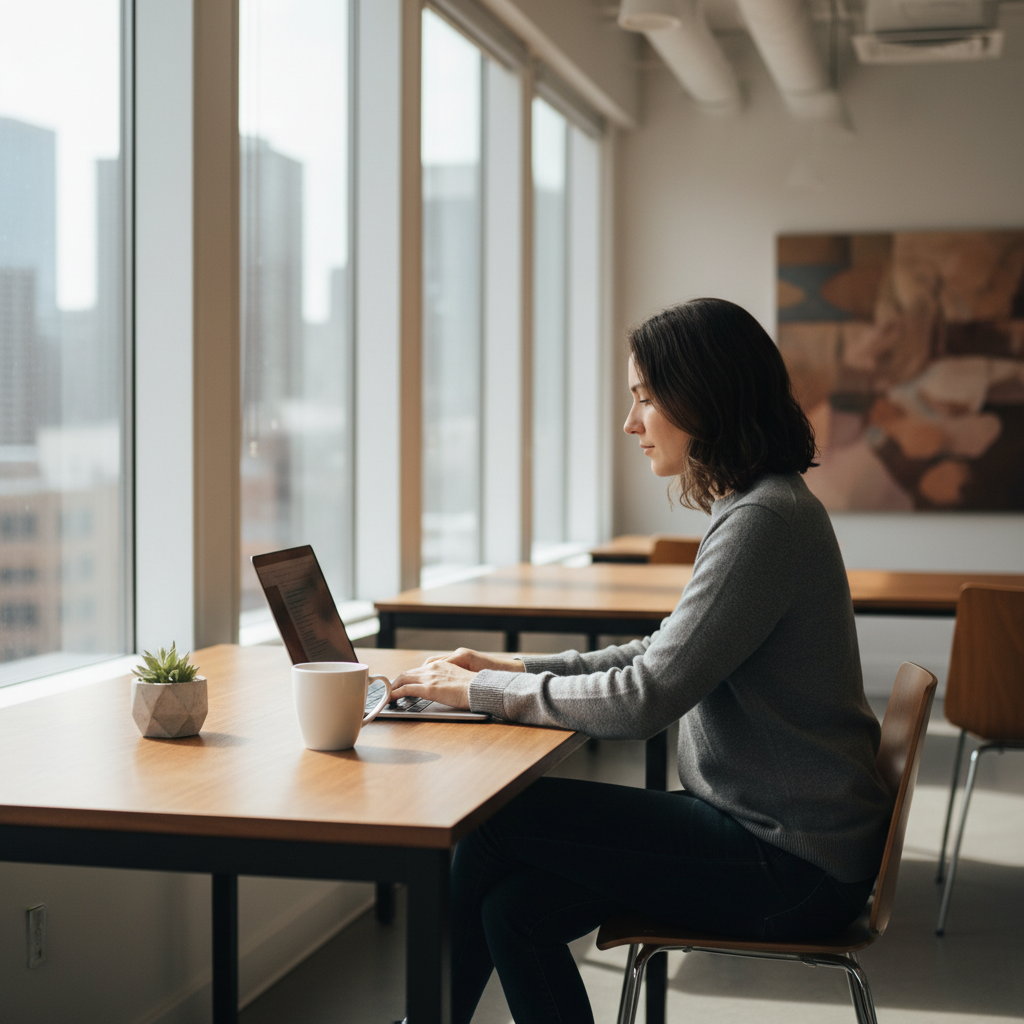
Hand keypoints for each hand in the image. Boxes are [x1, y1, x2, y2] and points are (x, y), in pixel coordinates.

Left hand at [389, 649, 522, 708]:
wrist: (480, 688)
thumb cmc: (474, 688)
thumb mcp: (458, 680)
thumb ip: (447, 682)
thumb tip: (444, 690)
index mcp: (441, 665)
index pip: (418, 670)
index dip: (407, 677)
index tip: (401, 684)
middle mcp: (432, 668)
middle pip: (407, 673)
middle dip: (396, 682)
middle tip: (389, 691)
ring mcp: (429, 678)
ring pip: (403, 679)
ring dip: (392, 688)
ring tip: (386, 696)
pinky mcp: (428, 689)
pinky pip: (405, 690)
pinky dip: (394, 694)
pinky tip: (389, 699)